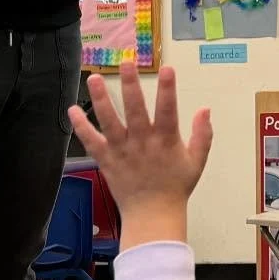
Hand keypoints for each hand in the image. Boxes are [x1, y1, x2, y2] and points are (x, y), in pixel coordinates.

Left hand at [69, 63, 212, 248]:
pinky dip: (81, 127)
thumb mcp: (197, 161)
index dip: (168, 89)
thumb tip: (205, 109)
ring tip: (95, 78)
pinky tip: (73, 110)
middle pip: (135, 110)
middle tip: (126, 63)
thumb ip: (202, 134)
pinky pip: (91, 142)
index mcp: (166, 141)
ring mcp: (122, 151)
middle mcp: (142, 143)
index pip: (168, 110)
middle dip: (131, 85)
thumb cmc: (176, 188)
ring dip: (102, 99)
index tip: (167, 68)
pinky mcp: (106, 161)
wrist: (153, 216)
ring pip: (110, 122)